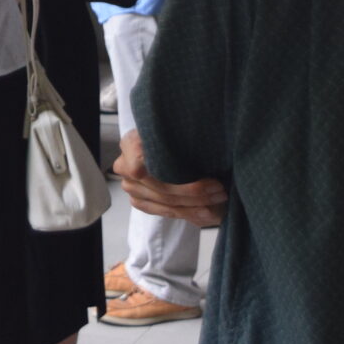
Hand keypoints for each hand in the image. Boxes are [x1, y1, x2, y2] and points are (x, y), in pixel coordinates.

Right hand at [113, 129, 227, 223]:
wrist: (157, 146)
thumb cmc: (170, 136)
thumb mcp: (174, 130)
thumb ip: (180, 138)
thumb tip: (203, 148)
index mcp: (130, 144)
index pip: (143, 163)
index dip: (167, 173)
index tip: (203, 177)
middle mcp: (123, 167)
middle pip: (161, 187)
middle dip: (194, 191)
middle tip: (219, 188)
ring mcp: (130, 187)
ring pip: (166, 202)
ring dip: (195, 204)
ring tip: (217, 200)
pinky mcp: (138, 201)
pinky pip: (164, 212)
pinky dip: (188, 213)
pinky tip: (206, 212)